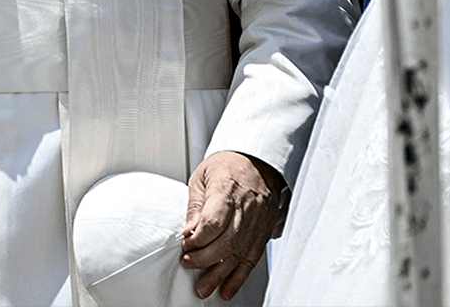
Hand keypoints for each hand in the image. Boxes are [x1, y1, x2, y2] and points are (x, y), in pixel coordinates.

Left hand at [181, 151, 286, 299]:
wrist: (258, 160)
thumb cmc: (228, 165)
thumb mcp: (203, 175)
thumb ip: (196, 205)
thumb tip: (188, 230)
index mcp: (227, 189)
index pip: (212, 223)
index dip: (197, 239)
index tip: (185, 243)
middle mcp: (245, 208)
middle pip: (224, 243)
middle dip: (203, 260)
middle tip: (188, 263)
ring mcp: (257, 221)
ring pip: (237, 254)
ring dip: (218, 275)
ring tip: (203, 287)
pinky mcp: (263, 232)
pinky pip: (251, 259)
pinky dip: (239, 277)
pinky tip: (227, 288)